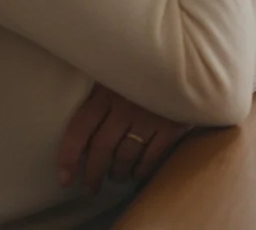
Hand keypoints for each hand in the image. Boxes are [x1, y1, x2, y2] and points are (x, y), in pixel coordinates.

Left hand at [57, 84, 191, 193]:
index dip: (69, 157)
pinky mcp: (172, 127)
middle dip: (93, 174)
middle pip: (101, 148)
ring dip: (117, 173)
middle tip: (90, 189)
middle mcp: (126, 106)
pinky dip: (141, 170)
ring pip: (125, 156)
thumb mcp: (119, 77)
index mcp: (107, 92)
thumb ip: (102, 99)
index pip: (80, 128)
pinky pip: (151, 158)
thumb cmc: (147, 74)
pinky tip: (137, 172)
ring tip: (116, 177)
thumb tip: (81, 137)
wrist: (190, 67)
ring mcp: (150, 116)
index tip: (64, 179)